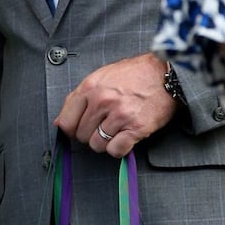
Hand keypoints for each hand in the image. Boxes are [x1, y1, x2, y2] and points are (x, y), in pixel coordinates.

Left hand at [54, 53, 175, 156]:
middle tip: (103, 126)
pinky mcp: (136, 128)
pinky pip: (116, 150)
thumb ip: (78, 98)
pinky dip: (119, 149)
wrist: (165, 74)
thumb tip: (60, 122)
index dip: (71, 130)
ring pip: (97, 145)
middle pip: (81, 135)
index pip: (66, 122)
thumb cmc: (134, 75)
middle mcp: (102, 101)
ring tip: (115, 130)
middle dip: (90, 135)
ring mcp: (119, 115)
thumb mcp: (100, 78)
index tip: (78, 129)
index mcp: (90, 88)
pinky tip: (124, 137)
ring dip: (105, 142)